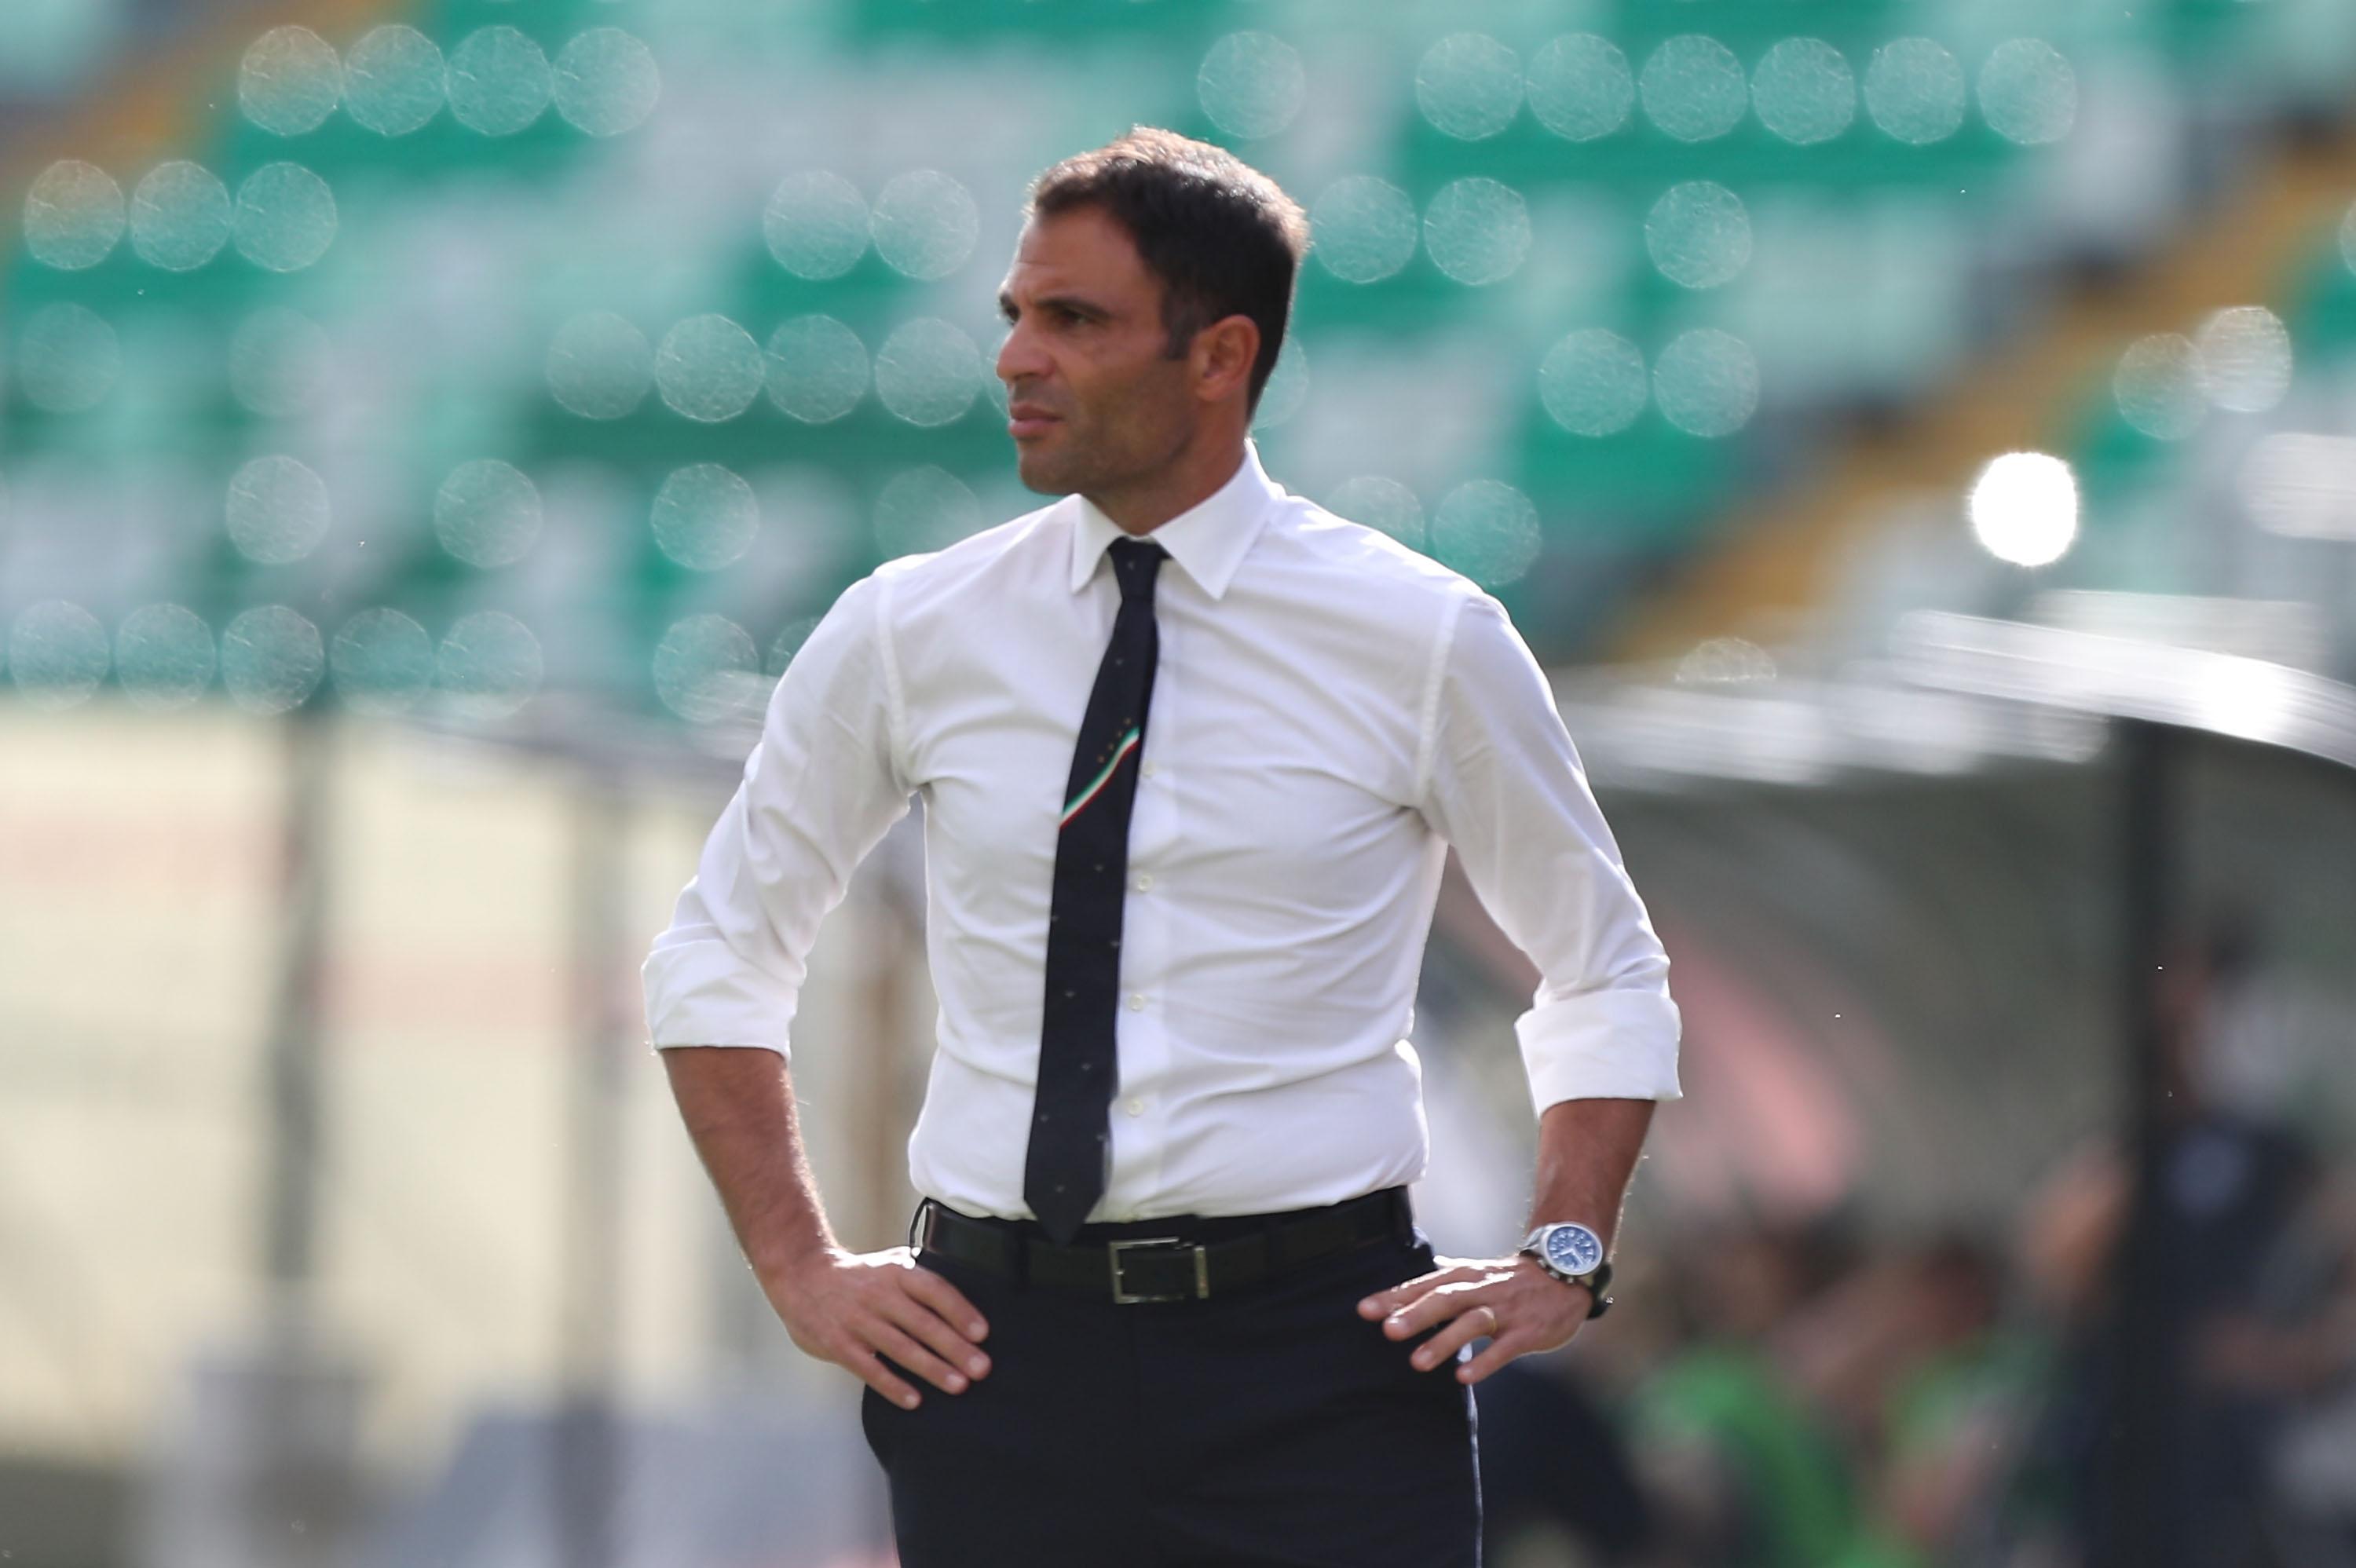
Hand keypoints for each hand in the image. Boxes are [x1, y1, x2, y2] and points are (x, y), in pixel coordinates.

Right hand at [763, 1245, 991, 1409]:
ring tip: (958, 1385)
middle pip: (923, 1323)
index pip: (934, 1290)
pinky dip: (892, 1385)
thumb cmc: (858, 1276)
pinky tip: (914, 1399)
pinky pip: (870, 1368)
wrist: (802, 1276)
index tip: (982, 1332)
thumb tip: (963, 1301)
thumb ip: (922, 1280)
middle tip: (980, 1368)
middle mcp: (879, 1295)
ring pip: (901, 1348)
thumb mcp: (890, 1264)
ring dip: (932, 1368)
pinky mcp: (839, 1344)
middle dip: (955, 1348)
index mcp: (897, 1272)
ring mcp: (858, 1321)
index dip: (959, 1311)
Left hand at [1357, 1252, 1592, 1384]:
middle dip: (1416, 1314)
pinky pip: (1504, 1348)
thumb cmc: (1511, 1278)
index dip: (1396, 1297)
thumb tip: (1406, 1283)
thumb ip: (1443, 1278)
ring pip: (1472, 1322)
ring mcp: (1505, 1310)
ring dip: (1444, 1341)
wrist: (1565, 1272)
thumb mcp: (1476, 1272)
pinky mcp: (1527, 1331)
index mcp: (1465, 1276)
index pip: (1425, 1284)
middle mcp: (1482, 1289)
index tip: (1365, 1310)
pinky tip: (1462, 1377)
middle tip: (1387, 1330)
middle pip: (1445, 1299)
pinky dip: (1484, 1362)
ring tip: (1417, 1362)